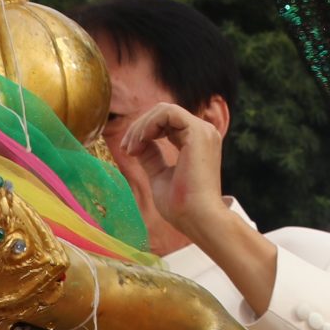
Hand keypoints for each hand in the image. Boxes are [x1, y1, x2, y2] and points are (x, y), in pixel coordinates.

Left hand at [122, 103, 229, 239]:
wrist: (197, 218)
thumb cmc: (181, 205)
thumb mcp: (159, 175)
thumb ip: (152, 157)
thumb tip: (139, 143)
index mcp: (196, 143)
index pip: (167, 124)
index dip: (143, 132)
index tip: (128, 152)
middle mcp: (203, 133)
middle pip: (163, 114)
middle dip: (138, 127)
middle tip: (126, 149)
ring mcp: (203, 131)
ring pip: (164, 110)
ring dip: (141, 126)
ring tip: (131, 148)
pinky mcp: (198, 131)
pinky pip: (168, 112)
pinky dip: (149, 124)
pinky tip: (141, 141)